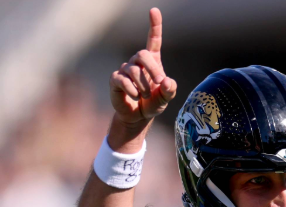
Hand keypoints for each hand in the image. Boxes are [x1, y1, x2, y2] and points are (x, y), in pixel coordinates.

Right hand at [109, 8, 177, 133]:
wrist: (138, 117)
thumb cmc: (153, 103)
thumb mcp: (166, 98)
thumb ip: (170, 90)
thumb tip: (166, 81)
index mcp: (152, 61)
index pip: (153, 39)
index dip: (154, 25)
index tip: (154, 10)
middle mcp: (137, 62)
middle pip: (142, 54)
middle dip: (152, 68)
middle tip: (159, 82)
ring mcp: (125, 70)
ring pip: (133, 70)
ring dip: (143, 85)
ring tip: (146, 96)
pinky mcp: (115, 80)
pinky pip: (122, 80)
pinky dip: (132, 90)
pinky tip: (135, 96)